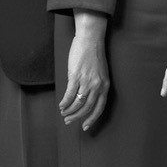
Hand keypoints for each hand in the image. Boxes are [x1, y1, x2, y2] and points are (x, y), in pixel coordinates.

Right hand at [60, 10, 109, 130]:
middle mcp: (98, 85)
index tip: (85, 126)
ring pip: (77, 103)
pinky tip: (61, 105)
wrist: (90, 40)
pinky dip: (64, 102)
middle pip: (87, 108)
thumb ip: (96, 86)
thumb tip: (86, 99)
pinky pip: (69, 95)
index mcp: (105, 85)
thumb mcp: (100, 73)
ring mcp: (87, 81)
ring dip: (69, 111)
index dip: (92, 119)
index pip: (100, 107)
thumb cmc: (94, 55)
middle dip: (77, 117)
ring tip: (63, 112)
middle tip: (68, 121)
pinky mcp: (76, 76)